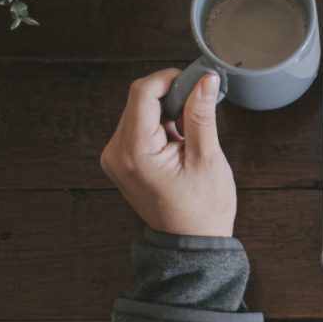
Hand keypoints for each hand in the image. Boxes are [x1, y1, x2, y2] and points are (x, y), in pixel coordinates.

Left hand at [100, 69, 236, 236]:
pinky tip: (179, 142)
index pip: (142, 93)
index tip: (194, 79)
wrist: (191, 242)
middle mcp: (116, 153)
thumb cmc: (201, 209)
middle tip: (200, 109)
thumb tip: (205, 81)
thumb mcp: (207, 158)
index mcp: (134, 153)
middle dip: (171, 97)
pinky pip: (139, 126)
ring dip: (168, 112)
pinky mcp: (121, 160)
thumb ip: (201, 114)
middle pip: (139, 100)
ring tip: (190, 136)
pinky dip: (161, 125)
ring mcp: (115, 157)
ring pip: (140, 111)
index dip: (169, 79)